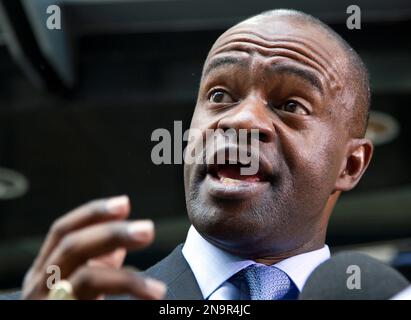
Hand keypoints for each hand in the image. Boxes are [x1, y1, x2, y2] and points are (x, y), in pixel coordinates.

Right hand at [21, 196, 165, 299]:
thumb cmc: (72, 303)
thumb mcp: (79, 281)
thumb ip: (97, 260)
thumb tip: (124, 239)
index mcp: (45, 268)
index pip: (62, 230)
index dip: (93, 213)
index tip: (125, 203)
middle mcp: (40, 285)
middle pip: (72, 247)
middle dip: (112, 234)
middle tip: (148, 230)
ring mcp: (50, 304)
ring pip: (85, 279)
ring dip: (126, 279)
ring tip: (158, 290)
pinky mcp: (64, 316)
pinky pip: (92, 303)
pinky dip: (126, 293)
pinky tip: (150, 300)